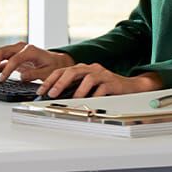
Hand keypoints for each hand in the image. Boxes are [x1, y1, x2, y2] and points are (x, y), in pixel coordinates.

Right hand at [0, 41, 74, 82]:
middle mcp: (21, 48)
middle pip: (1, 52)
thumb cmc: (53, 66)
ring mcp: (16, 51)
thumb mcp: (48, 72)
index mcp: (30, 50)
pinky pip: (1, 60)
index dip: (5, 70)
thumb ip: (35, 74)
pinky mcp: (14, 57)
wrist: (56, 62)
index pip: (13, 59)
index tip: (0, 80)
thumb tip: (22, 77)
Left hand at [39, 64, 162, 98]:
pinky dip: (95, 95)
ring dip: (78, 90)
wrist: (130, 88)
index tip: (41, 91)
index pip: (62, 70)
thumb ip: (73, 89)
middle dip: (60, 82)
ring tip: (73, 100)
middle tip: (52, 94)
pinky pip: (102, 88)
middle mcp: (91, 69)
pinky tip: (91, 102)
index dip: (50, 80)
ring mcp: (103, 74)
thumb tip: (54, 99)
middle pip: (73, 70)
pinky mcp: (113, 82)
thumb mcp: (87, 88)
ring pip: (88, 77)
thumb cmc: (107, 88)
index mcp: (83, 69)